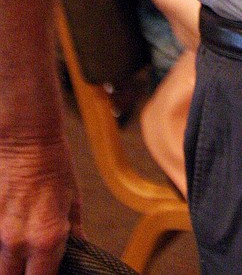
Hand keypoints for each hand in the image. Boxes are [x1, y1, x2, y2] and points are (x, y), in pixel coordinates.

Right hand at [0, 140, 80, 274]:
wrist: (25, 135)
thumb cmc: (52, 162)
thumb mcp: (73, 198)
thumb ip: (74, 233)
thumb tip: (78, 253)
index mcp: (46, 237)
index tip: (46, 272)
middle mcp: (18, 240)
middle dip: (20, 274)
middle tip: (28, 263)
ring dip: (8, 260)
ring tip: (18, 244)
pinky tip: (8, 227)